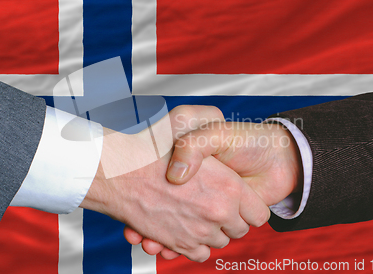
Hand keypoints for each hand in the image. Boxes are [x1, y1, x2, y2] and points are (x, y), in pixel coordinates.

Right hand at [80, 106, 269, 261]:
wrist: (114, 171)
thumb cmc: (150, 144)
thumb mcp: (188, 119)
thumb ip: (212, 127)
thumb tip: (224, 156)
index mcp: (229, 186)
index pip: (258, 213)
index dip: (249, 206)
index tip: (236, 198)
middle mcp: (218, 212)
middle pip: (238, 230)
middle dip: (229, 219)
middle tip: (212, 202)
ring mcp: (199, 233)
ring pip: (218, 242)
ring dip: (209, 231)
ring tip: (193, 211)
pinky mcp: (180, 245)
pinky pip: (199, 254)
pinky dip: (193, 245)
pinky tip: (182, 226)